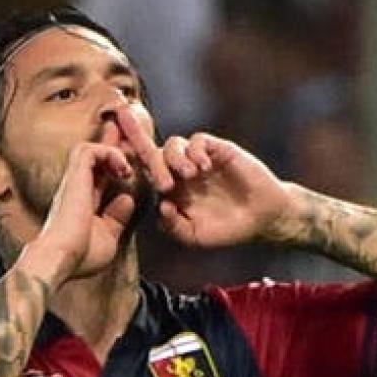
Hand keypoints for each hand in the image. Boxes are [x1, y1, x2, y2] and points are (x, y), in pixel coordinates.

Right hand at [29, 141, 137, 282]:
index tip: (128, 161)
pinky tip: (122, 168)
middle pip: (93, 157)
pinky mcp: (74, 177)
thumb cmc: (81, 256)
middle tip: (129, 139)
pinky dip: (108, 153)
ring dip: (112, 149)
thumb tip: (126, 199)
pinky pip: (90, 150)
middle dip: (112, 145)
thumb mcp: (108, 238)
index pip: (98, 176)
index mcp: (82, 203)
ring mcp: (73, 182)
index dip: (112, 165)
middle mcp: (75, 189)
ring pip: (89, 149)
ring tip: (127, 165)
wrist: (60, 259)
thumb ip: (116, 218)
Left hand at [115, 107, 290, 247]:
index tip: (113, 140)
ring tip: (190, 176)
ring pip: (173, 144)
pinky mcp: (219, 150)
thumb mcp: (196, 236)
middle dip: (154, 164)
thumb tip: (161, 205)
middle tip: (167, 184)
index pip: (144, 169)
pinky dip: (196, 152)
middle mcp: (181, 171)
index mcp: (172, 189)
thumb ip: (174, 226)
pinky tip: (205, 168)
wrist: (263, 219)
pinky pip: (198, 141)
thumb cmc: (228, 230)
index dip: (129, 152)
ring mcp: (200, 159)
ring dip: (175, 158)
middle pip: (154, 154)